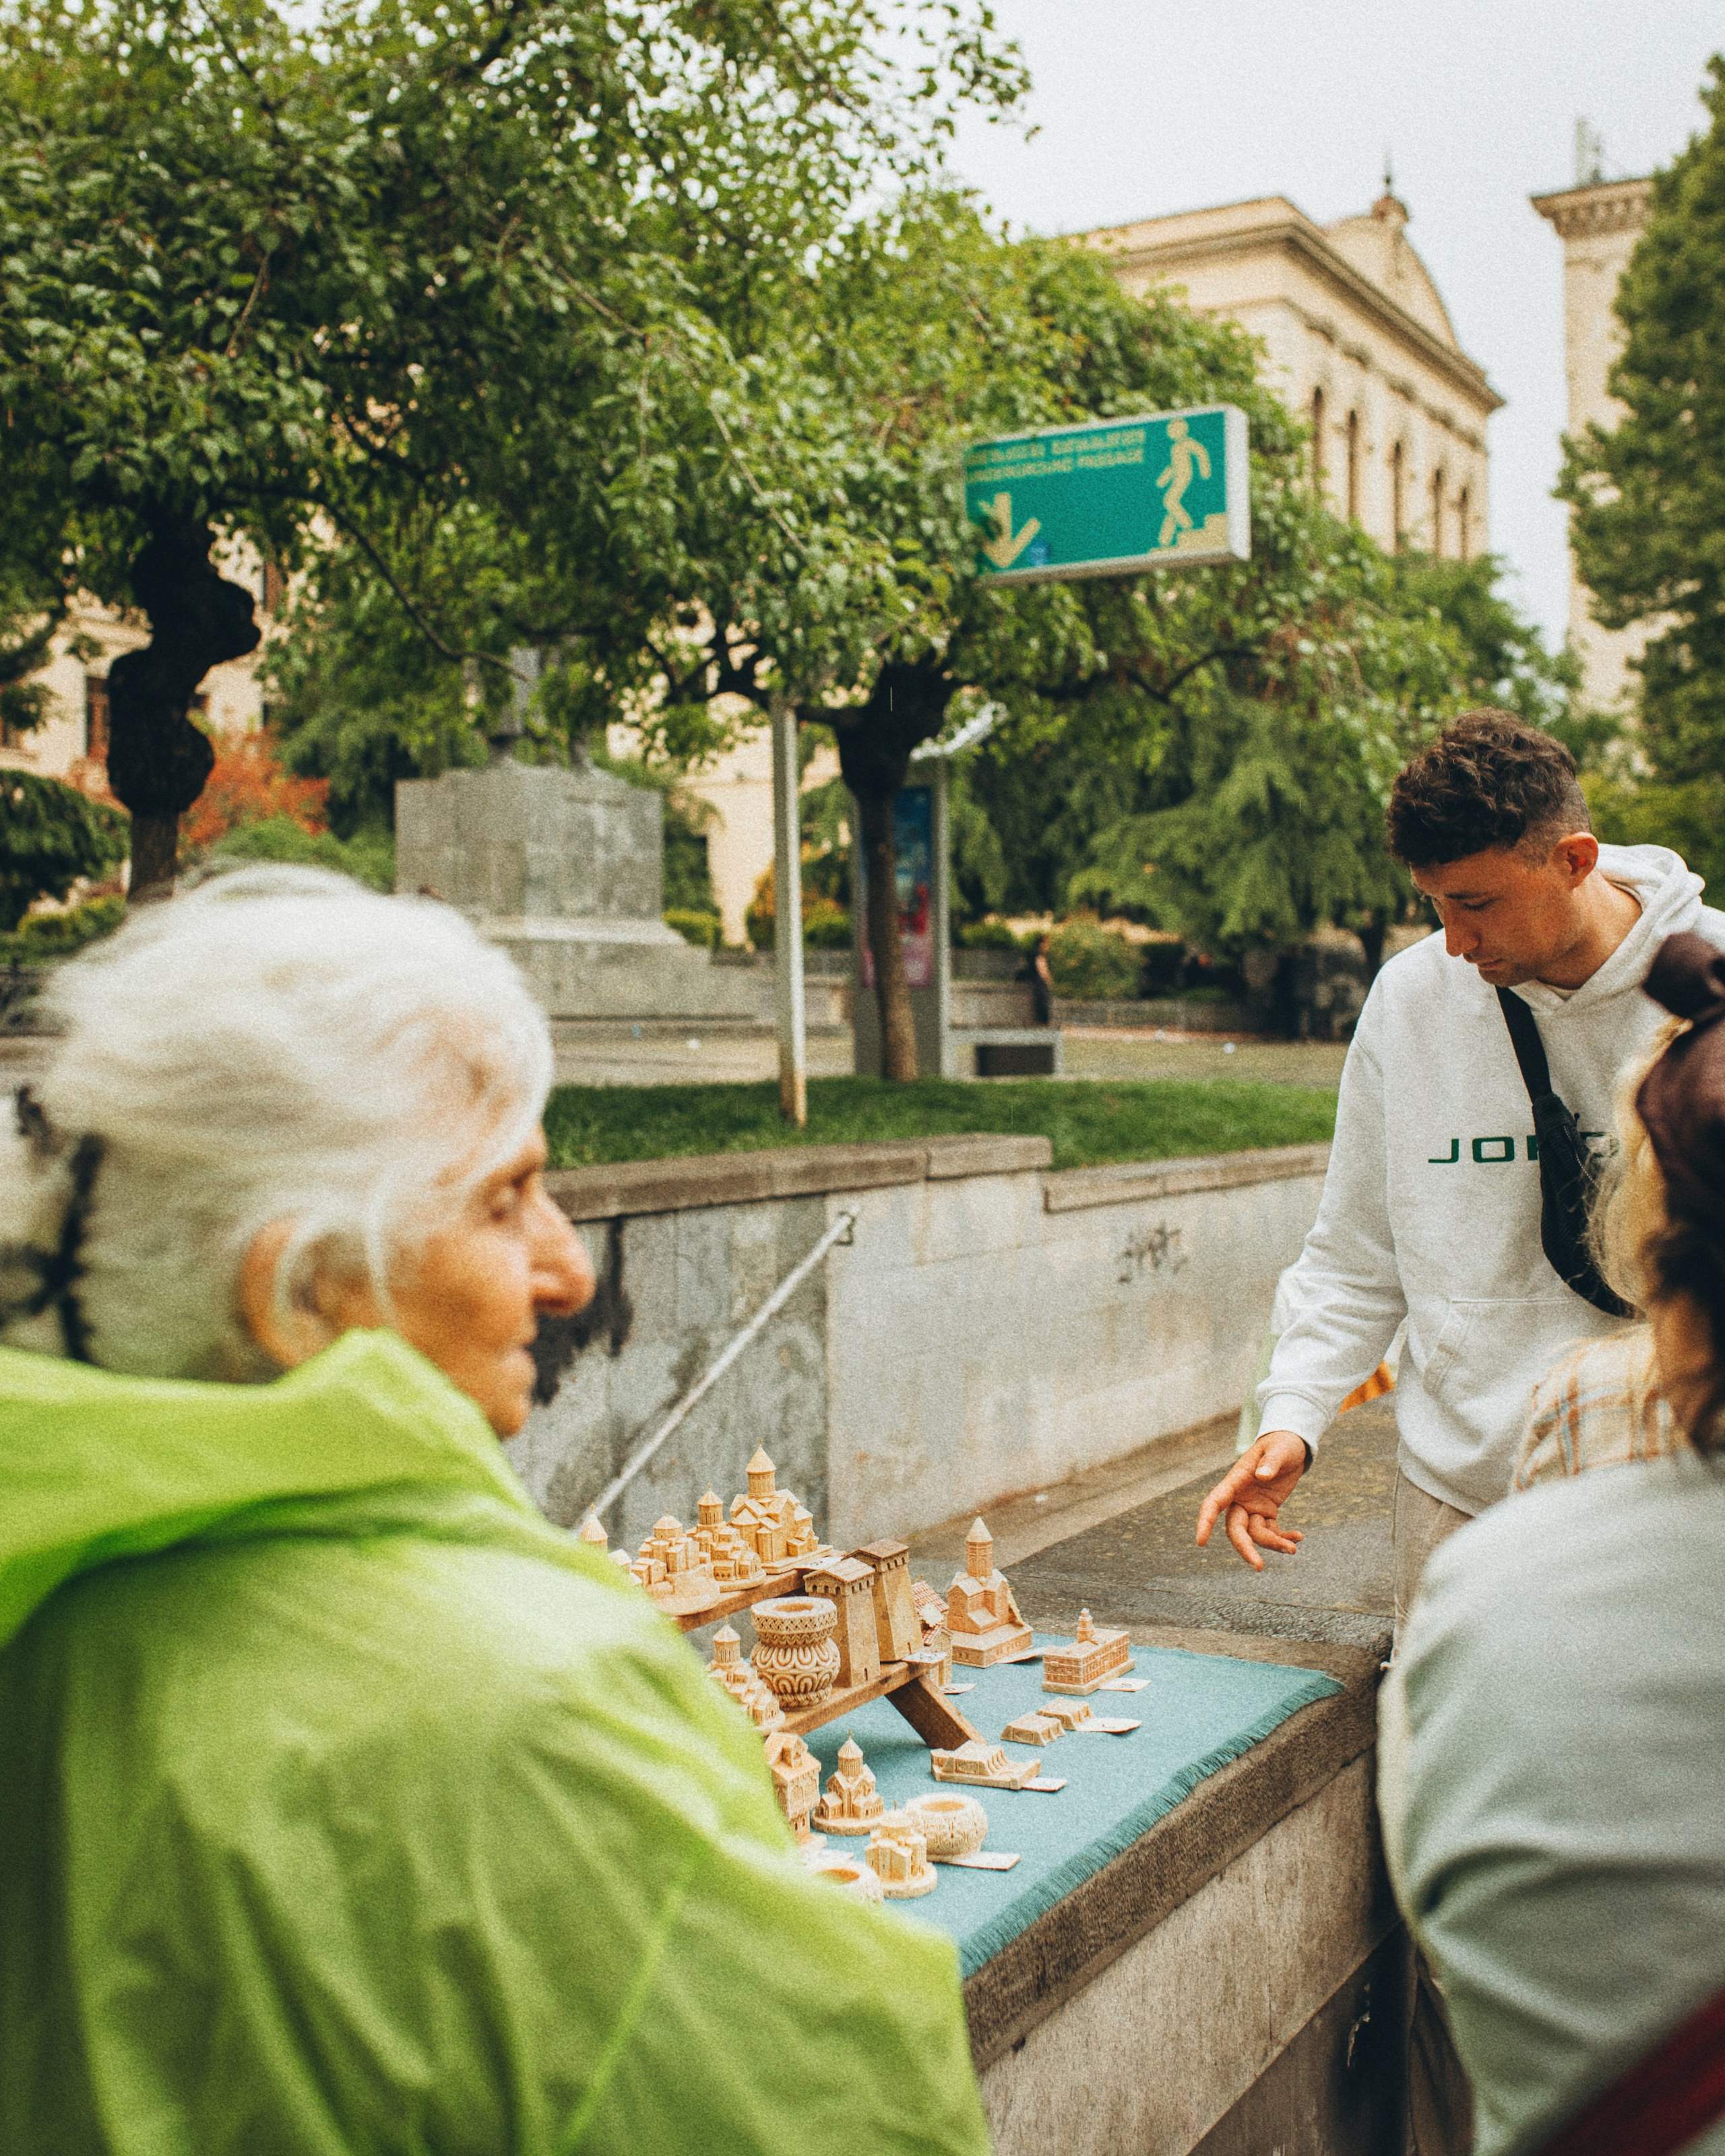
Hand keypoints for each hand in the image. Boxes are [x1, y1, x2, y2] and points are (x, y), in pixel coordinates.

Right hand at [1195, 1430, 1308, 1571]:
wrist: (1292, 1446)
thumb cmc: (1281, 1443)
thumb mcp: (1279, 1449)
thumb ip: (1271, 1462)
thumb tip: (1262, 1475)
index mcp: (1235, 1481)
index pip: (1214, 1502)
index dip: (1205, 1522)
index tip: (1200, 1542)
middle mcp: (1240, 1498)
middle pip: (1235, 1529)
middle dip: (1245, 1548)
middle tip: (1259, 1566)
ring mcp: (1253, 1507)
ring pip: (1255, 1535)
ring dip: (1272, 1544)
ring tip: (1293, 1547)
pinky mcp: (1267, 1512)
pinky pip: (1271, 1531)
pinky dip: (1283, 1538)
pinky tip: (1298, 1537)